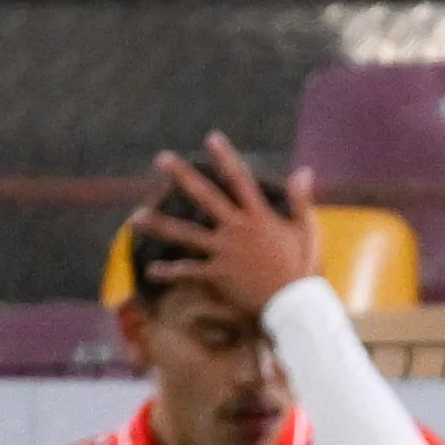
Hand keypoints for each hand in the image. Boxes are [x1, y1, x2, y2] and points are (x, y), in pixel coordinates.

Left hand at [133, 132, 321, 314]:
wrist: (296, 306)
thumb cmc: (304, 268)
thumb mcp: (307, 231)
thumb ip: (301, 200)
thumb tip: (304, 171)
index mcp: (259, 217)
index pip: (240, 180)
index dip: (226, 157)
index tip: (211, 138)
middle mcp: (237, 230)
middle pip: (205, 197)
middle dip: (182, 176)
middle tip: (161, 159)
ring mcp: (225, 253)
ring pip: (186, 234)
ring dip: (160, 224)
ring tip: (137, 216)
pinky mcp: (218, 275)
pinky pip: (189, 272)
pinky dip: (170, 272)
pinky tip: (151, 270)